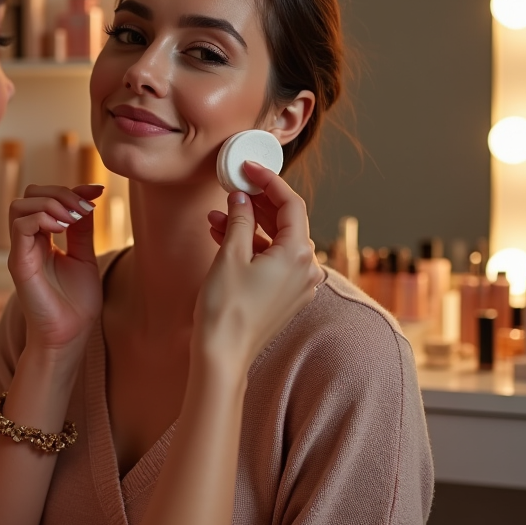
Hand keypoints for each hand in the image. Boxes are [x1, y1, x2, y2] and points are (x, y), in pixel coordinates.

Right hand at [7, 184, 105, 355]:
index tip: (98, 190)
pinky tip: (63, 229)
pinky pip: (20, 226)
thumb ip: (82, 229)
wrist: (69, 336)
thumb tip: (88, 198)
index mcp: (43, 239)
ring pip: (20, 205)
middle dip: (60, 193)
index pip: (46, 198)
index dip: (72, 188)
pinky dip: (42, 219)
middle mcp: (28, 242)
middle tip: (84, 209)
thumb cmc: (76, 304)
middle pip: (30, 195)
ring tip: (73, 219)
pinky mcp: (19, 263)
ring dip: (51, 204)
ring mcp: (21, 251)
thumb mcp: (84, 257)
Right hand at [197, 161, 321, 364]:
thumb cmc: (226, 309)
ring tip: (219, 214)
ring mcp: (298, 284)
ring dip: (250, 225)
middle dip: (258, 202)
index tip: (249, 168)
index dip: (269, 181)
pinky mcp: (285, 296)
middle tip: (235, 186)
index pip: (291, 203)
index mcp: (298, 255)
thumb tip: (241, 198)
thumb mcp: (230, 254)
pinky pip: (273, 260)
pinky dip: (252, 246)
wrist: (223, 355)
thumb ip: (240, 219)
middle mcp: (306, 269)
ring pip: (277, 241)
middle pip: (287, 221)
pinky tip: (224, 236)